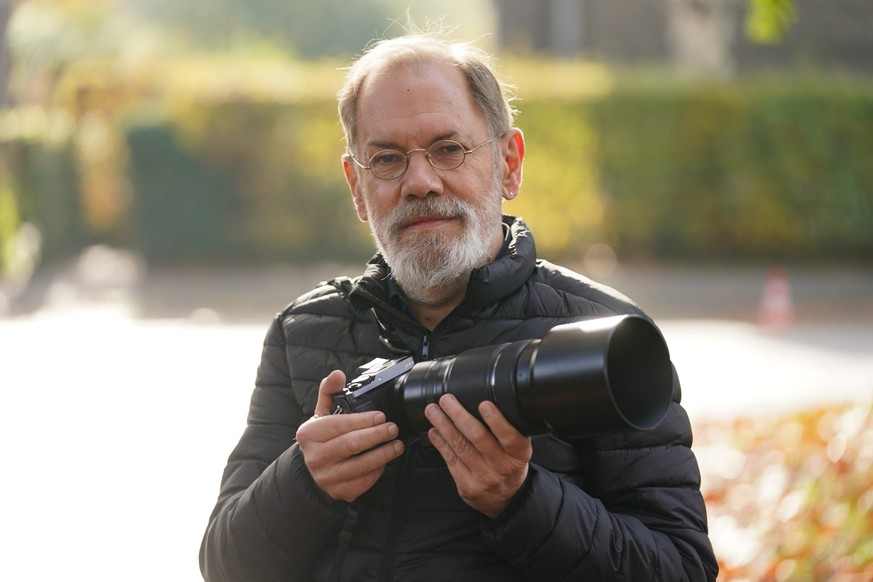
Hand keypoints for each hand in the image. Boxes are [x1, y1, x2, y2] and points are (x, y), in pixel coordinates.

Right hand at [295, 370, 404, 501]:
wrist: (311, 472)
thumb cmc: (321, 438)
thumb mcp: (321, 413)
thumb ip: (329, 391)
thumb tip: (337, 374)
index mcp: (309, 434)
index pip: (340, 425)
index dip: (364, 420)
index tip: (381, 416)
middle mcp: (315, 457)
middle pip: (352, 445)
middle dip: (377, 435)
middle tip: (393, 429)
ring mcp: (327, 477)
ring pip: (360, 466)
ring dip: (383, 454)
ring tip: (397, 445)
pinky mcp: (339, 492)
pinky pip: (364, 481)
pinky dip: (378, 470)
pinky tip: (385, 460)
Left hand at [425, 394, 531, 518]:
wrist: (505, 500)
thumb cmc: (509, 466)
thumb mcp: (517, 451)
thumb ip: (507, 432)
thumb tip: (485, 401)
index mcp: (519, 455)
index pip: (510, 437)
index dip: (497, 421)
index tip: (483, 404)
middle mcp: (502, 467)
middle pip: (479, 438)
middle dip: (459, 416)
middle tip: (447, 400)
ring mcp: (483, 478)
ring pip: (460, 447)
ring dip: (443, 425)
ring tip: (433, 411)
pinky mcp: (467, 486)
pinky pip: (451, 460)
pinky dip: (440, 443)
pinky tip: (434, 431)